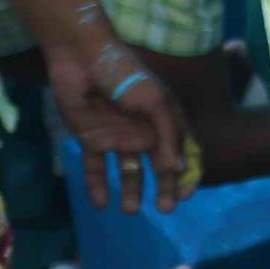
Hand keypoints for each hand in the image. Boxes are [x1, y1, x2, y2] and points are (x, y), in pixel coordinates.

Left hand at [43, 38, 194, 211]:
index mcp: (166, 120)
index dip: (188, 174)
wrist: (81, 59)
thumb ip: (167, 136)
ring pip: (128, 172)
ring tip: (129, 210)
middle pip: (159, 167)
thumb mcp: (155, 103)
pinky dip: (98, 186)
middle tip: (164, 209)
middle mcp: (145, 132)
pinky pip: (96, 168)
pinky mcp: (92, 139)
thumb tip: (178, 169)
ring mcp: (118, 137)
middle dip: (163, 189)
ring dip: (131, 192)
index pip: (183, 153)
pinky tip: (101, 204)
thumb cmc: (125, 74)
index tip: (185, 194)